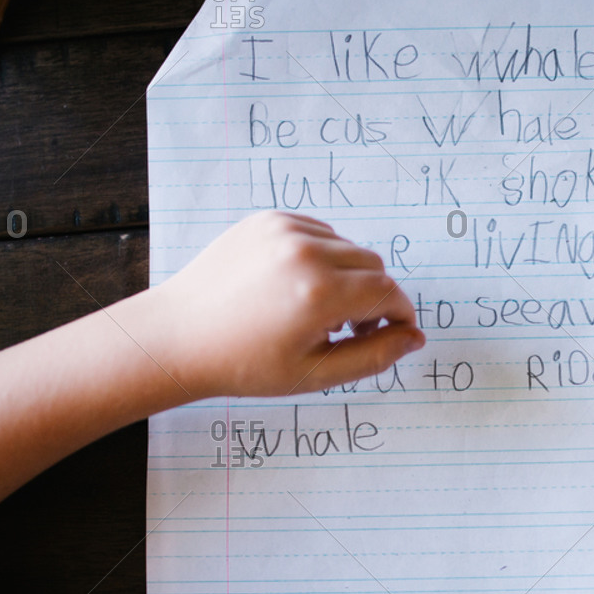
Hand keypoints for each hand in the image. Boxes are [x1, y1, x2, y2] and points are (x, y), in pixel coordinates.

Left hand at [152, 211, 423, 397]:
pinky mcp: (268, 219)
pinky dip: (321, 257)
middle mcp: (306, 253)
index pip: (388, 293)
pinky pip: (318, 232)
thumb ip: (373, 356)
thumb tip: (413, 338)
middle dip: (374, 298)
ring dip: (347, 276)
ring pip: (347, 247)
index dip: (399, 316)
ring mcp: (284, 230)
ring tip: (319, 311)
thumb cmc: (244, 364)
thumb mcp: (316, 374)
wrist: (180, 336)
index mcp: (320, 294)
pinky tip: (297, 287)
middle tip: (351, 331)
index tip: (393, 333)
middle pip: (373, 266)